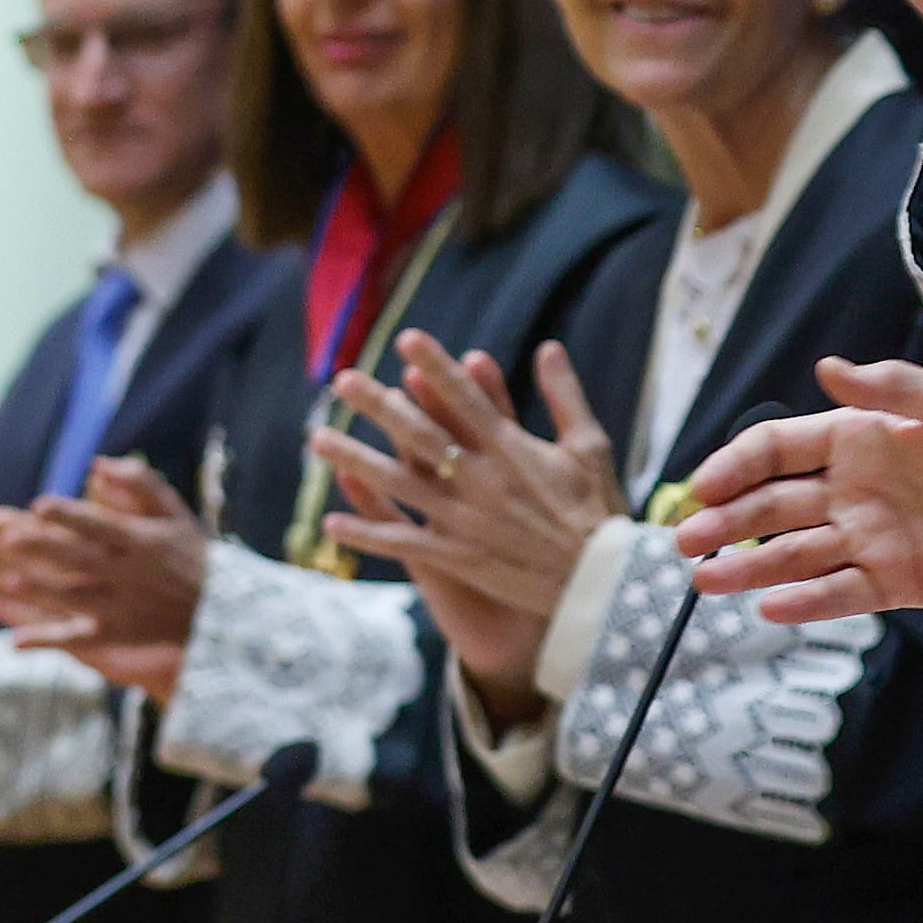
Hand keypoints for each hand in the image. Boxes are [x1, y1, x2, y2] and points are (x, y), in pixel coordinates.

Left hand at [0, 454, 207, 690]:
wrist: (220, 613)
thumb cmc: (191, 555)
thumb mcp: (174, 512)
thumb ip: (139, 483)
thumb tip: (96, 465)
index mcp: (140, 541)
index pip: (100, 525)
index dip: (70, 515)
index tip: (39, 505)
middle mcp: (127, 574)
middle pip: (78, 558)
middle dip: (42, 547)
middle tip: (6, 536)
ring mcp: (120, 607)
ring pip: (72, 598)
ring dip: (39, 589)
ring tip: (6, 579)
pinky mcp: (115, 635)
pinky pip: (78, 639)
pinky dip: (48, 640)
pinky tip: (14, 641)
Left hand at [317, 334, 623, 716]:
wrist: (604, 584)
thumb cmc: (600, 512)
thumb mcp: (590, 446)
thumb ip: (564, 395)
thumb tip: (548, 347)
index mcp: (512, 448)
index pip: (464, 397)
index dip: (435, 366)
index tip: (405, 339)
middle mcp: (481, 479)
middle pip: (420, 434)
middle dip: (379, 404)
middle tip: (343, 380)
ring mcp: (465, 519)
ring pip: (400, 484)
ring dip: (356, 460)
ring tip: (319, 439)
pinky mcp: (459, 558)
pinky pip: (404, 543)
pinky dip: (367, 534)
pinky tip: (330, 524)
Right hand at [670, 356, 922, 623]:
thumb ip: (891, 390)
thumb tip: (827, 367)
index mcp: (856, 439)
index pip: (777, 451)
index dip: (736, 466)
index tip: (704, 486)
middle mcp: (851, 491)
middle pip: (771, 508)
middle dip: (725, 522)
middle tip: (686, 538)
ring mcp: (870, 539)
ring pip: (794, 556)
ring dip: (749, 568)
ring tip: (706, 580)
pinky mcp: (896, 583)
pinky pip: (841, 595)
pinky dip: (806, 603)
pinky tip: (771, 608)